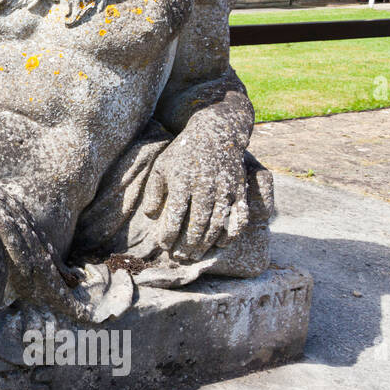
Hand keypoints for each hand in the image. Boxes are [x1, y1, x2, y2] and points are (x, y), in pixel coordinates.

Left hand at [141, 132, 248, 259]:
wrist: (216, 132)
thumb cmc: (183, 153)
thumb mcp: (161, 166)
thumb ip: (153, 192)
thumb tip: (150, 216)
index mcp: (183, 181)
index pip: (175, 216)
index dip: (169, 234)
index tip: (163, 245)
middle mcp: (205, 186)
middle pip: (197, 224)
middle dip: (187, 245)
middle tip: (179, 257)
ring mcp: (225, 189)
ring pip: (217, 224)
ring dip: (206, 244)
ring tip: (195, 255)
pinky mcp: (239, 190)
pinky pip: (240, 216)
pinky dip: (232, 233)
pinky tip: (222, 244)